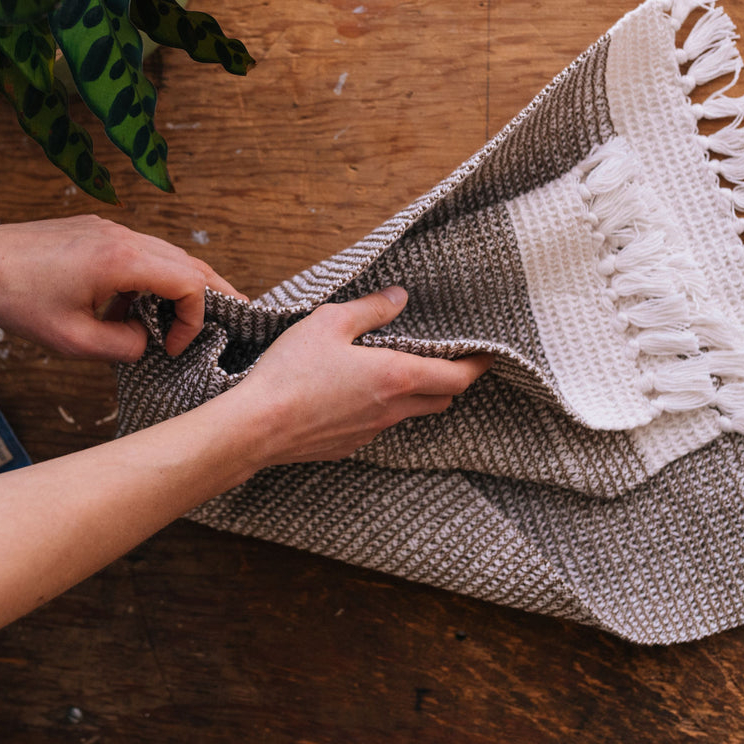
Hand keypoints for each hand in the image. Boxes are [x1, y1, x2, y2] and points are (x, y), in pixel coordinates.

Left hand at [0, 215, 242, 360]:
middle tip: (231, 317)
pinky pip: (139, 252)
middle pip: (190, 261)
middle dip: (211, 294)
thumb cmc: (16, 299)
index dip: (194, 318)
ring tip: (171, 322)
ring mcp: (110, 229)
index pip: (190, 282)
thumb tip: (145, 341)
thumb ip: (122, 346)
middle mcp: (124, 236)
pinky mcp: (96, 230)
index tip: (174, 347)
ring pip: (166, 255)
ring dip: (176, 288)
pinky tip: (126, 307)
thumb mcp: (72, 340)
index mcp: (123, 260)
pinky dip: (148, 278)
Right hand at [226, 287, 493, 466]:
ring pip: (409, 414)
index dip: (478, 365)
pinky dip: (381, 409)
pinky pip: (377, 426)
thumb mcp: (330, 322)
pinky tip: (356, 393)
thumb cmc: (291, 372)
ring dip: (415, 395)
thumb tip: (399, 297)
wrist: (255, 428)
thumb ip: (370, 309)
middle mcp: (391, 409)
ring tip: (398, 371)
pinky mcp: (347, 446)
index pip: (457, 377)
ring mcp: (369, 432)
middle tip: (447, 358)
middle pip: (441, 399)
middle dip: (451, 380)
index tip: (488, 354)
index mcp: (396, 376)